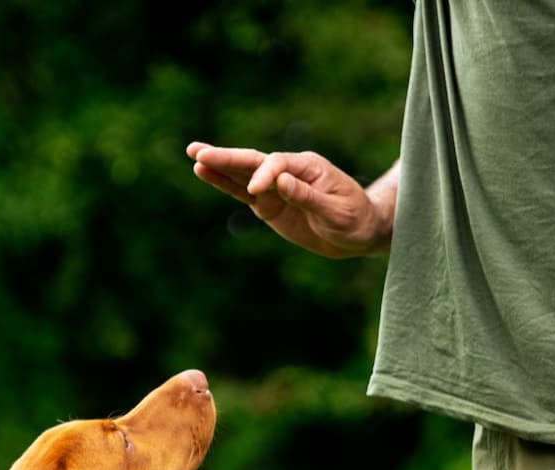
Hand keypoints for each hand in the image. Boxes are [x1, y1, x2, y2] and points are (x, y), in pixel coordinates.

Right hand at [186, 143, 392, 258]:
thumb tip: (281, 181)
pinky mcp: (268, 204)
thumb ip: (309, 197)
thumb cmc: (354, 219)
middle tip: (199, 152)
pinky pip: (242, 193)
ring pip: (243, 174)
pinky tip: (204, 174)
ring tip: (194, 156)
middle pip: (253, 162)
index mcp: (308, 167)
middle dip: (227, 158)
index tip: (257, 191)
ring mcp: (276, 188)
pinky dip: (224, 184)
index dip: (265, 176)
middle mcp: (288, 171)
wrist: (359, 232)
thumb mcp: (337, 212)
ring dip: (219, 166)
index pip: (279, 165)